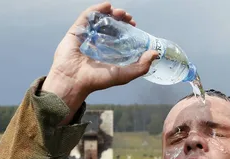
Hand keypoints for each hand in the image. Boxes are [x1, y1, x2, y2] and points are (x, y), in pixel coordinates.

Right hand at [42, 2, 157, 123]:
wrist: (74, 81)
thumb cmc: (97, 80)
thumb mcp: (124, 74)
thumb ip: (141, 66)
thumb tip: (155, 54)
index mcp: (108, 53)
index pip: (119, 36)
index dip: (127, 28)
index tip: (134, 24)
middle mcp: (97, 44)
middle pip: (110, 26)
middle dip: (121, 19)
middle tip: (128, 17)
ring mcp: (86, 37)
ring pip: (99, 19)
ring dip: (110, 13)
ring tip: (120, 12)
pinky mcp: (75, 32)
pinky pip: (86, 17)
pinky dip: (96, 9)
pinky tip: (106, 6)